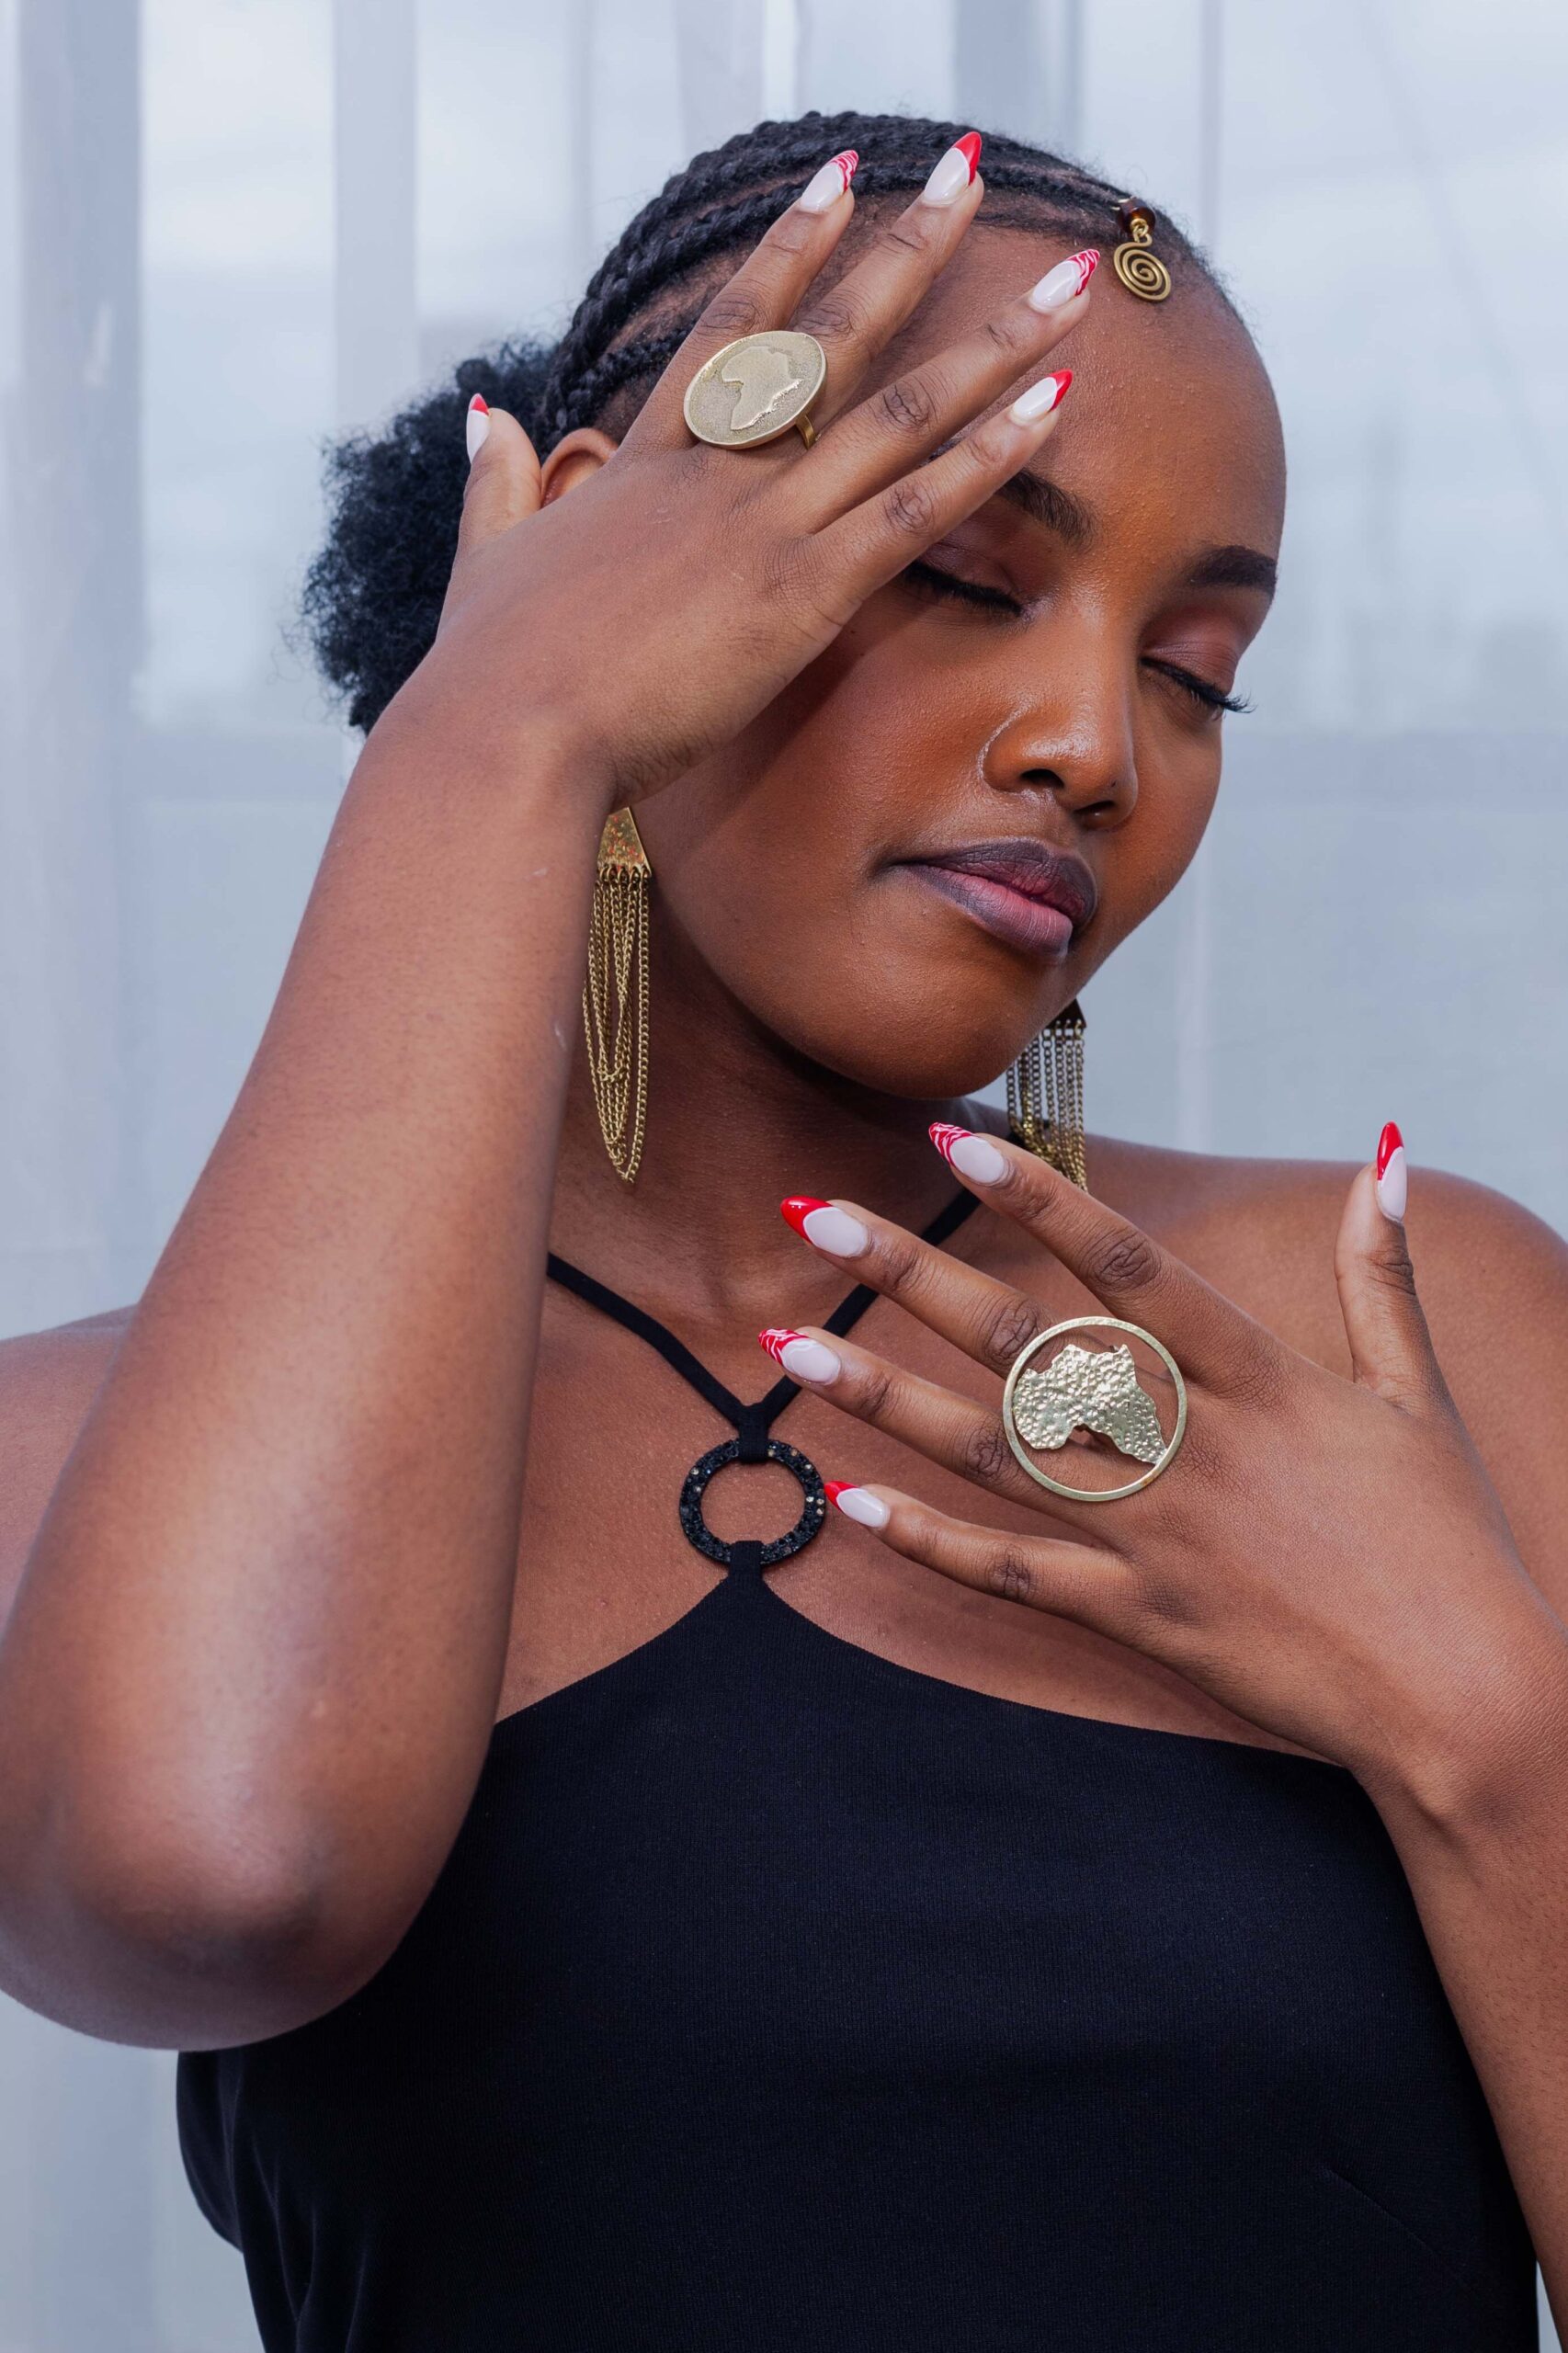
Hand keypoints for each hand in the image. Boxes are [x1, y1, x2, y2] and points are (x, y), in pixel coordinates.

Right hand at [407, 142, 1090, 807]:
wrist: (504, 735)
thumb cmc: (488, 673)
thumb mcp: (485, 561)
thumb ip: (497, 485)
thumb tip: (489, 415)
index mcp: (643, 466)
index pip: (732, 332)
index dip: (793, 250)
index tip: (843, 180)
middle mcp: (715, 476)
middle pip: (832, 337)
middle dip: (910, 247)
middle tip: (968, 170)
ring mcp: (761, 527)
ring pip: (900, 410)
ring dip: (995, 340)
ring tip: (1073, 281)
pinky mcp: (798, 595)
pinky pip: (914, 509)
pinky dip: (988, 455)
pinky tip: (1052, 402)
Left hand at [764, 1129, 1563, 1803]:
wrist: (1467, 1702)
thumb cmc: (1448, 1539)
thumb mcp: (1417, 1392)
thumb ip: (1379, 1270)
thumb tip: (1386, 1149)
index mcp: (1259, 1377)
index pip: (1127, 1264)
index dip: (1036, 1195)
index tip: (950, 1138)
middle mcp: (1192, 1446)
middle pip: (1029, 1345)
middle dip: (914, 1274)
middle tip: (817, 1216)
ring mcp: (1157, 1535)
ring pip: (994, 1451)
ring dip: (883, 1396)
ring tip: (789, 1346)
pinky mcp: (1139, 1617)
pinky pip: (1013, 1574)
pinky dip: (928, 1539)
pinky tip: (846, 1501)